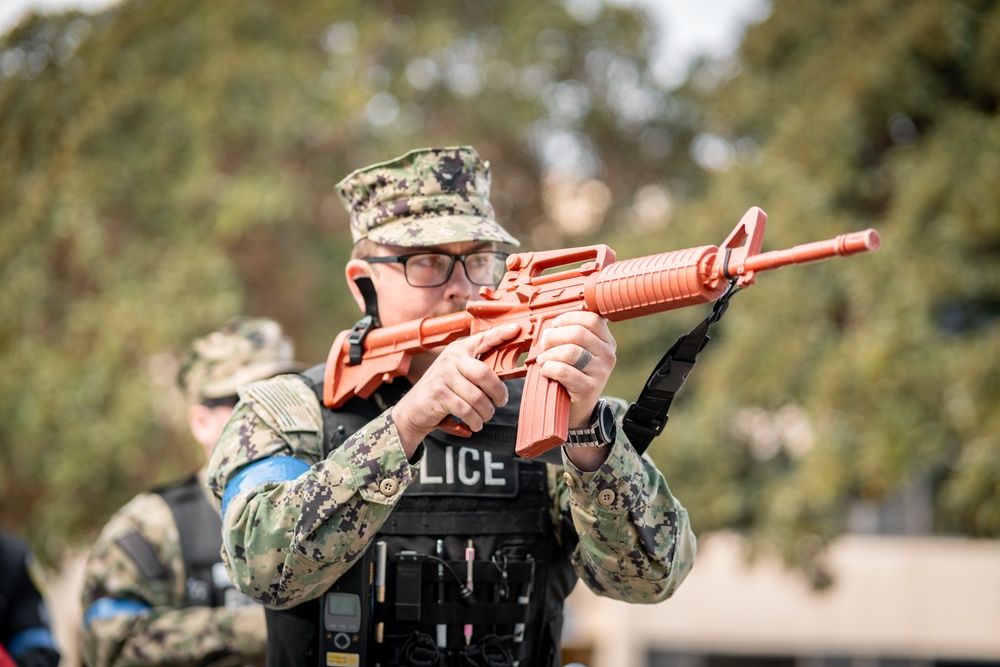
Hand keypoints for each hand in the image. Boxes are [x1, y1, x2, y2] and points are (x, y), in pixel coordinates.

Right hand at [392, 323, 520, 456]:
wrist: (412, 410)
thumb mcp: (456, 374)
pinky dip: (475, 421)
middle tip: (501, 401)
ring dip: (486, 412)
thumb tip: (505, 375)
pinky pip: (467, 411)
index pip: (483, 339)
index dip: (500, 333)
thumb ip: (476, 370)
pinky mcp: (438, 395)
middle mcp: (450, 359)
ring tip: (484, 416)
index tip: (516, 329)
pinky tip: (475, 423)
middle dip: (498, 392)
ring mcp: (442, 376)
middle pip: (485, 374)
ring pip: (477, 397)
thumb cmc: (441, 392)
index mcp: (458, 350)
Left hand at [535, 311, 615, 429]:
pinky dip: (549, 368)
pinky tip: (545, 371)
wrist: (578, 408)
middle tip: (544, 345)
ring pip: (570, 352)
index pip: (592, 319)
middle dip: (554, 337)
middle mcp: (607, 355)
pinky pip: (564, 371)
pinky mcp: (589, 388)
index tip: (555, 325)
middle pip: (578, 333)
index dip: (569, 318)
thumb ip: (571, 335)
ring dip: (550, 354)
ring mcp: (600, 372)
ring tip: (543, 360)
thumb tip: (553, 325)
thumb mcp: (579, 352)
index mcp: (607, 342)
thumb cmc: (574, 375)